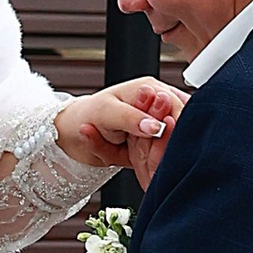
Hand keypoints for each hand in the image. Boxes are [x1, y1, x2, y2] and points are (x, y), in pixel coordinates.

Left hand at [55, 78, 185, 174]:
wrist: (72, 135)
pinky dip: (148, 164)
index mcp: (151, 89)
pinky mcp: (151, 145)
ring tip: (133, 154)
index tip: (167, 137)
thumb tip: (156, 127)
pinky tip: (129, 158)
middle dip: (169, 140)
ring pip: (172, 142)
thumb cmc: (88, 116)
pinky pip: (158, 157)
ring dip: (157, 153)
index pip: (179, 104)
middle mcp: (157, 106)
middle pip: (180, 124)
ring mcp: (156, 126)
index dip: (177, 122)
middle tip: (148, 150)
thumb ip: (131, 118)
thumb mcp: (106, 114)